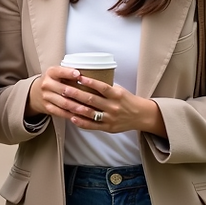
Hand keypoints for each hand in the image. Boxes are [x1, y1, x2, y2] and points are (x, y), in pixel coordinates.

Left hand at [28, 66, 162, 134]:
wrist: (141, 115)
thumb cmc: (127, 99)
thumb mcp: (119, 90)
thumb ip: (105, 86)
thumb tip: (86, 77)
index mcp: (117, 95)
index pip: (101, 87)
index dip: (89, 82)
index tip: (77, 77)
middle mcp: (113, 106)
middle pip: (92, 100)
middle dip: (76, 94)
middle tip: (64, 89)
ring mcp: (110, 118)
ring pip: (90, 113)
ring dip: (75, 107)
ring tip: (64, 101)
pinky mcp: (108, 127)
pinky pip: (92, 126)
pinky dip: (81, 122)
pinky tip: (72, 117)